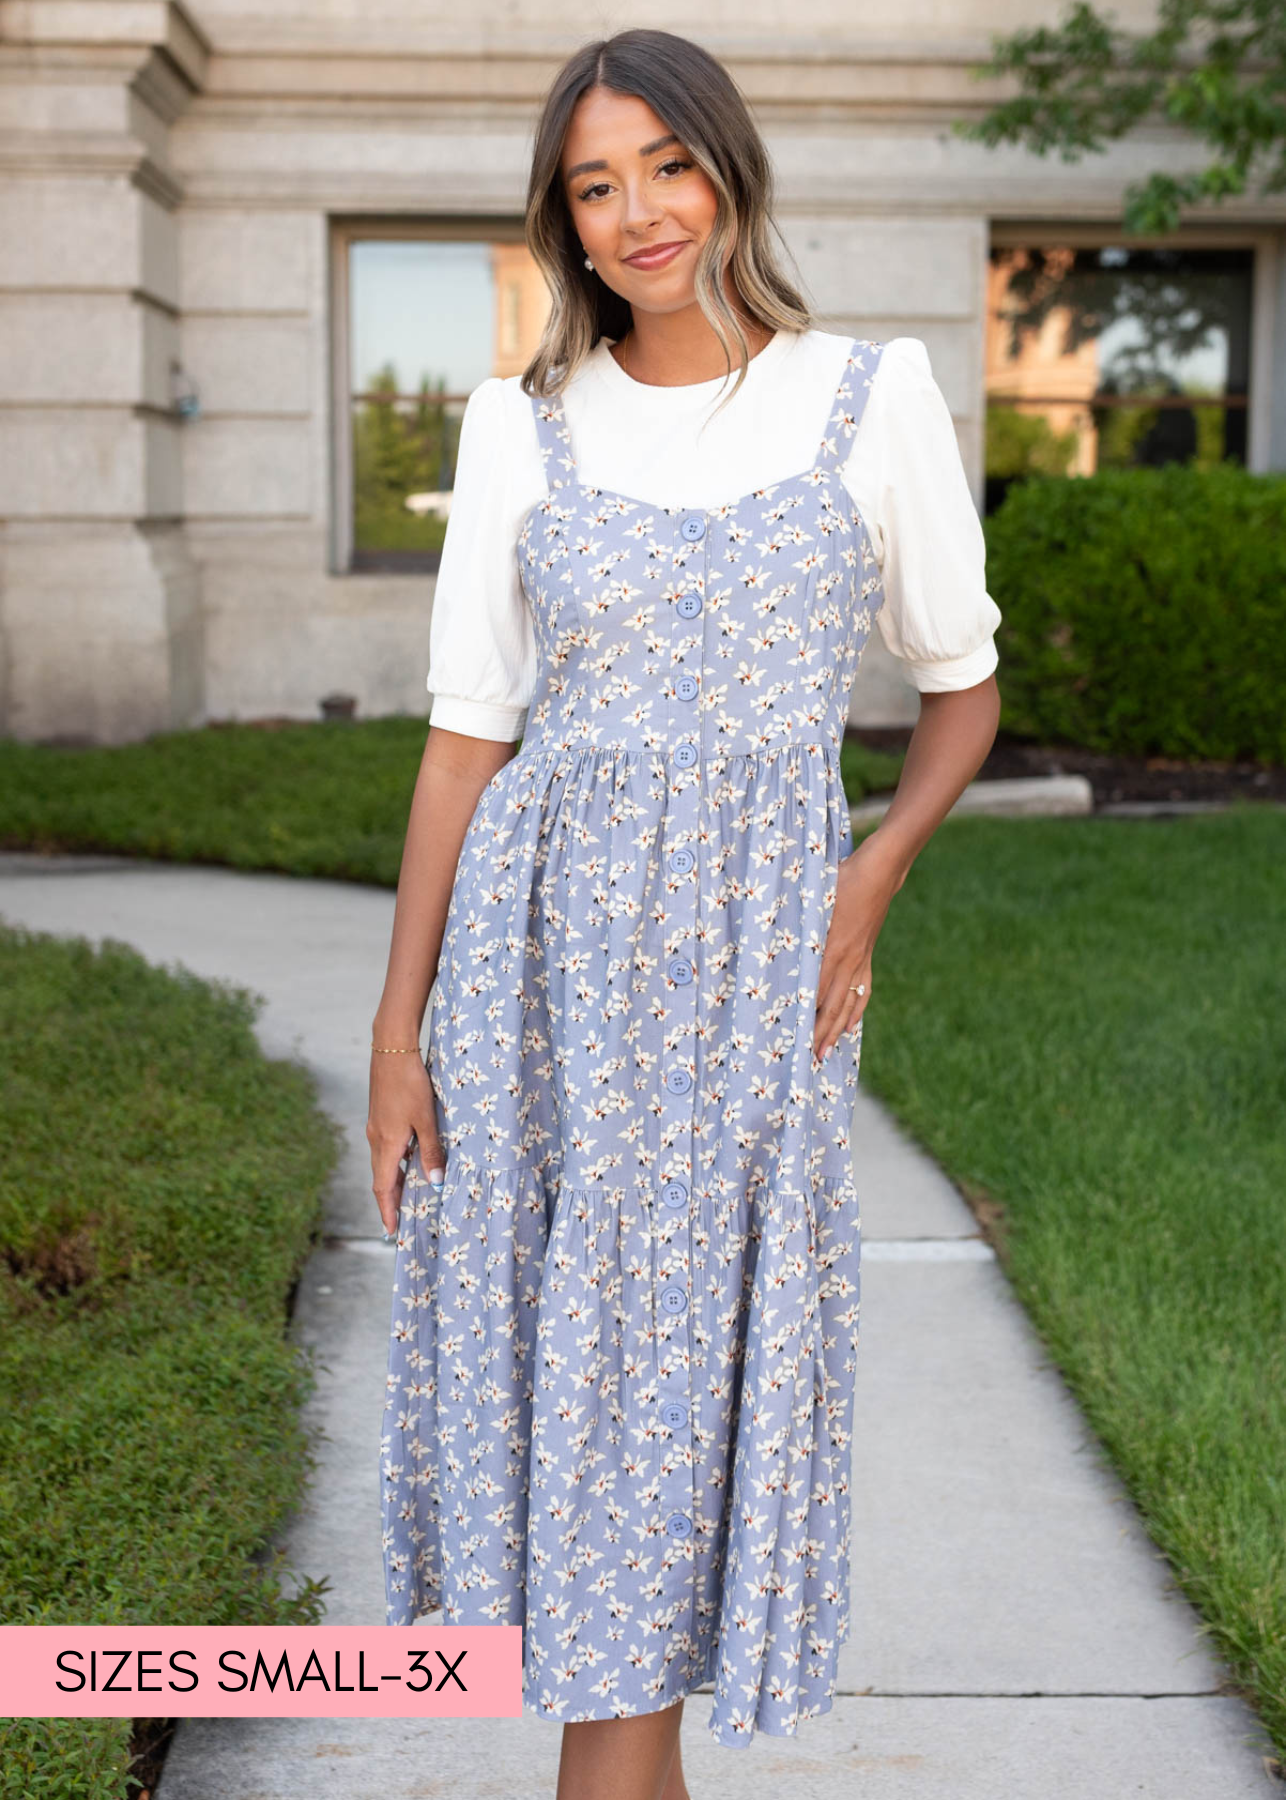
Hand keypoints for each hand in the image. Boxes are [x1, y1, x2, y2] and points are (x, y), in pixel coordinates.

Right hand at [366, 1049, 446, 1236]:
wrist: (391, 1049)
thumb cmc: (410, 1083)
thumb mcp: (426, 1118)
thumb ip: (431, 1150)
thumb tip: (435, 1181)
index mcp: (386, 1144)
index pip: (384, 1188)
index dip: (388, 1211)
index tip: (392, 1231)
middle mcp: (376, 1139)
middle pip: (381, 1178)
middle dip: (391, 1201)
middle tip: (401, 1221)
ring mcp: (376, 1127)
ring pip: (383, 1163)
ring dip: (393, 1182)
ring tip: (407, 1197)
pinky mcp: (380, 1116)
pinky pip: (385, 1149)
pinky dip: (394, 1163)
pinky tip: (408, 1161)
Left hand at [813, 833, 901, 1061]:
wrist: (878, 872)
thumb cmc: (841, 881)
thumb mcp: (815, 902)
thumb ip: (800, 926)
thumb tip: (778, 942)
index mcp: (831, 949)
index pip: (816, 992)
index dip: (808, 1017)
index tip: (796, 1037)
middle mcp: (847, 961)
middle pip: (833, 1006)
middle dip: (822, 1034)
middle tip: (812, 1058)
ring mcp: (860, 960)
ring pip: (849, 1003)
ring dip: (838, 1029)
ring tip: (828, 1050)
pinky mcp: (867, 956)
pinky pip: (863, 990)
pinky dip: (857, 1009)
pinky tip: (852, 1023)